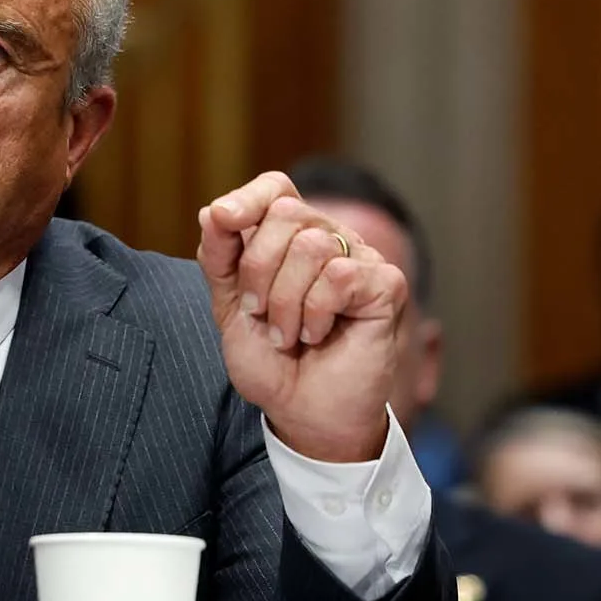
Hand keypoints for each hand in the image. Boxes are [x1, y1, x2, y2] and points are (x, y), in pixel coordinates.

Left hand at [197, 171, 406, 462]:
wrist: (302, 412)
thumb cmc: (272, 361)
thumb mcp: (229, 306)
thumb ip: (220, 258)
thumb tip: (214, 210)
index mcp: (292, 238)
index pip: (276, 187)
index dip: (248, 197)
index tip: (224, 221)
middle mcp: (331, 239)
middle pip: (286, 213)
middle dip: (257, 270)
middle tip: (260, 315)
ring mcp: (362, 258)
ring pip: (311, 246)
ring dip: (285, 303)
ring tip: (289, 334)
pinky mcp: (386, 284)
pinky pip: (339, 275)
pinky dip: (316, 313)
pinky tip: (320, 335)